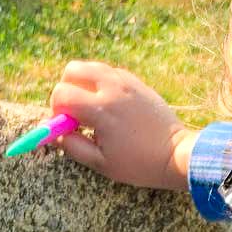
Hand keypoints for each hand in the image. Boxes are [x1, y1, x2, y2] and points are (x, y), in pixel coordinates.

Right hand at [48, 61, 196, 191]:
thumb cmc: (139, 164)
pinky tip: (110, 107)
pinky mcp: (136, 81)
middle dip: (66, 90)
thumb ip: (73, 146)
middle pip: (72, 70)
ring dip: (83, 85)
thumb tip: (55, 134)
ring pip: (90, 67)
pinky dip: (101, 85)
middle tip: (75, 114)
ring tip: (93, 110)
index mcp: (101, 109)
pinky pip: (108, 73)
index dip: (56, 111)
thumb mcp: (101, 163)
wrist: (176, 154)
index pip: (61, 93)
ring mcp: (125, 80)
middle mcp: (112, 87)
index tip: (65, 126)